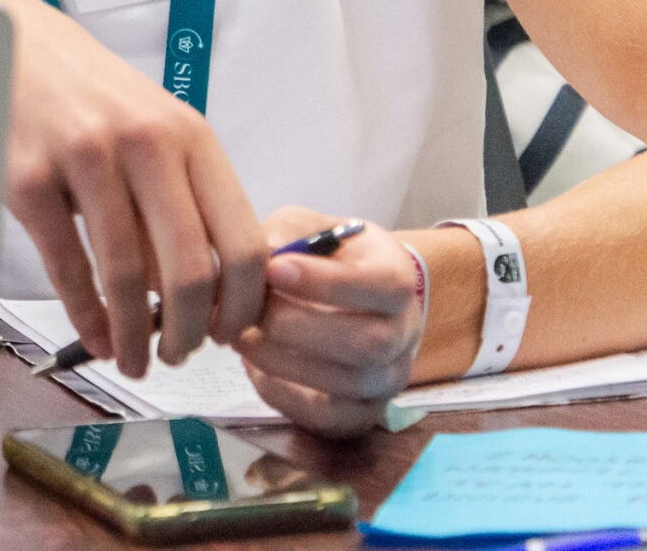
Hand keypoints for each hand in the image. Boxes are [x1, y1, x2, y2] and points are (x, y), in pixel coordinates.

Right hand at [0, 0, 268, 377]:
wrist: (4, 40)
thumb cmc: (84, 92)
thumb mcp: (151, 126)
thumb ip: (183, 193)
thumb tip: (210, 291)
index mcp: (190, 134)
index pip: (242, 241)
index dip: (243, 305)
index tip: (234, 336)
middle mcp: (144, 143)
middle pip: (190, 269)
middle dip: (191, 332)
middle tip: (181, 357)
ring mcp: (84, 158)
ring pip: (126, 277)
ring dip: (134, 334)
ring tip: (135, 359)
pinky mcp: (28, 178)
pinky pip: (67, 268)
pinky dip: (86, 316)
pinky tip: (95, 335)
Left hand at [233, 207, 423, 435]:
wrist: (351, 293)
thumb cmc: (325, 256)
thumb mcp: (309, 227)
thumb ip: (286, 232)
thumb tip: (264, 252)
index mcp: (398, 278)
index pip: (382, 287)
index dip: (327, 283)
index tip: (275, 271)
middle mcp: (405, 332)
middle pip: (367, 343)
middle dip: (295, 327)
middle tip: (247, 310)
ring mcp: (388, 377)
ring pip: (348, 383)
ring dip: (283, 361)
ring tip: (241, 336)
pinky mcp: (364, 410)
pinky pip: (331, 419)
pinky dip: (285, 396)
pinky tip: (254, 368)